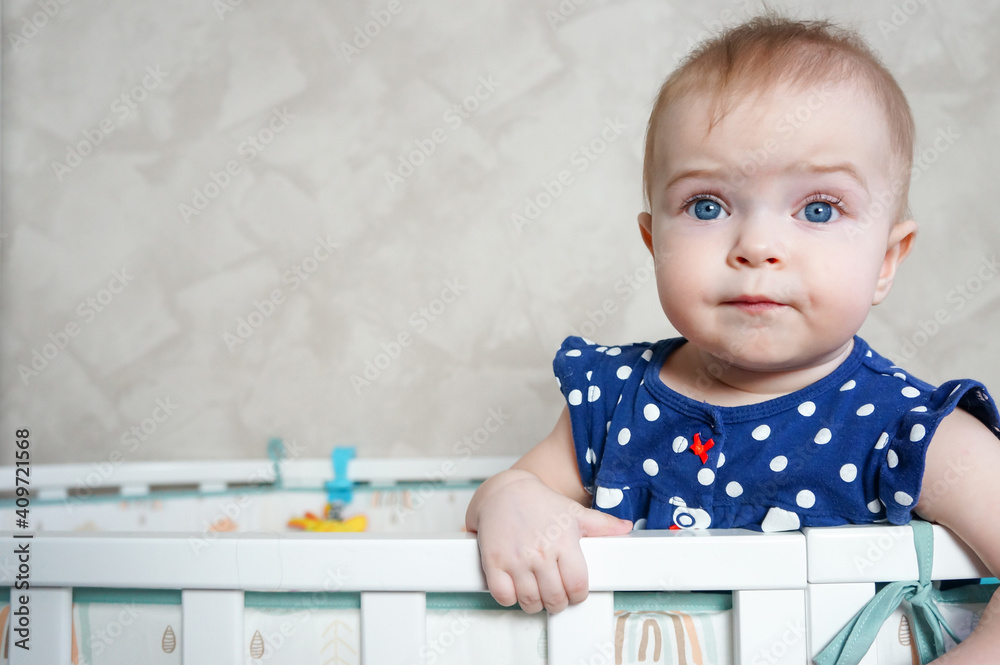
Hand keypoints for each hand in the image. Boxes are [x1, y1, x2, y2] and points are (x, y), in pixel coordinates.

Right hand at [470, 470, 632, 612]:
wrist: (505, 491)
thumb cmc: (541, 503)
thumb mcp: (574, 512)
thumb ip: (601, 523)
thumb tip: (626, 527)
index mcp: (563, 541)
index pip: (577, 585)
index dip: (578, 595)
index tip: (574, 592)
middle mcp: (540, 552)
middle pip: (555, 598)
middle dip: (558, 603)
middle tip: (556, 595)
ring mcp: (516, 559)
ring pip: (529, 601)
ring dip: (535, 603)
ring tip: (537, 593)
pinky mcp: (493, 561)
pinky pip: (503, 595)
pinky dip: (509, 598)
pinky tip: (515, 588)